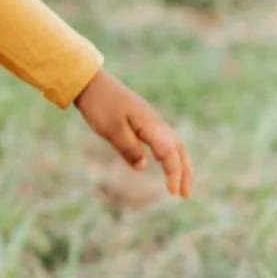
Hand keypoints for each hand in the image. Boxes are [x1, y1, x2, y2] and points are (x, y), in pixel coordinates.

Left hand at [73, 70, 192, 197]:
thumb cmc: (100, 105)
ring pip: (174, 144)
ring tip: (182, 183)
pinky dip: (170, 154)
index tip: (173, 192)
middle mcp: (156, 122)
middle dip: (184, 172)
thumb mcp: (111, 130)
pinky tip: (165, 161)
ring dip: (180, 163)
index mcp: (151, 125)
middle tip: (184, 194)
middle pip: (178, 149)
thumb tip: (144, 166)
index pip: (169, 153)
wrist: (91, 83)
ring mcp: (151, 120)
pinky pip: (164, 140)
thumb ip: (129, 149)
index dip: (174, 173)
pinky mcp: (144, 120)